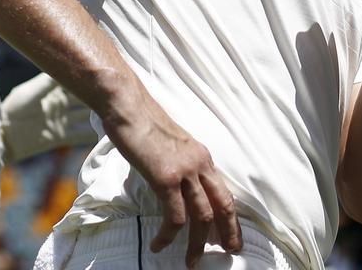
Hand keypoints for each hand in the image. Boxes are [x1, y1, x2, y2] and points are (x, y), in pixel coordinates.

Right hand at [102, 96, 241, 267]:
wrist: (128, 107)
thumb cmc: (142, 123)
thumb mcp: (171, 144)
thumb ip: (179, 164)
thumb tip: (175, 186)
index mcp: (202, 157)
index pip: (224, 192)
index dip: (231, 217)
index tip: (232, 236)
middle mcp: (200, 164)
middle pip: (222, 206)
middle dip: (227, 233)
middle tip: (228, 253)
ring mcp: (185, 171)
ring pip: (202, 217)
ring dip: (197, 244)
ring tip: (190, 261)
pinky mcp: (166, 178)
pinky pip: (174, 216)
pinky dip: (168, 235)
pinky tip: (158, 244)